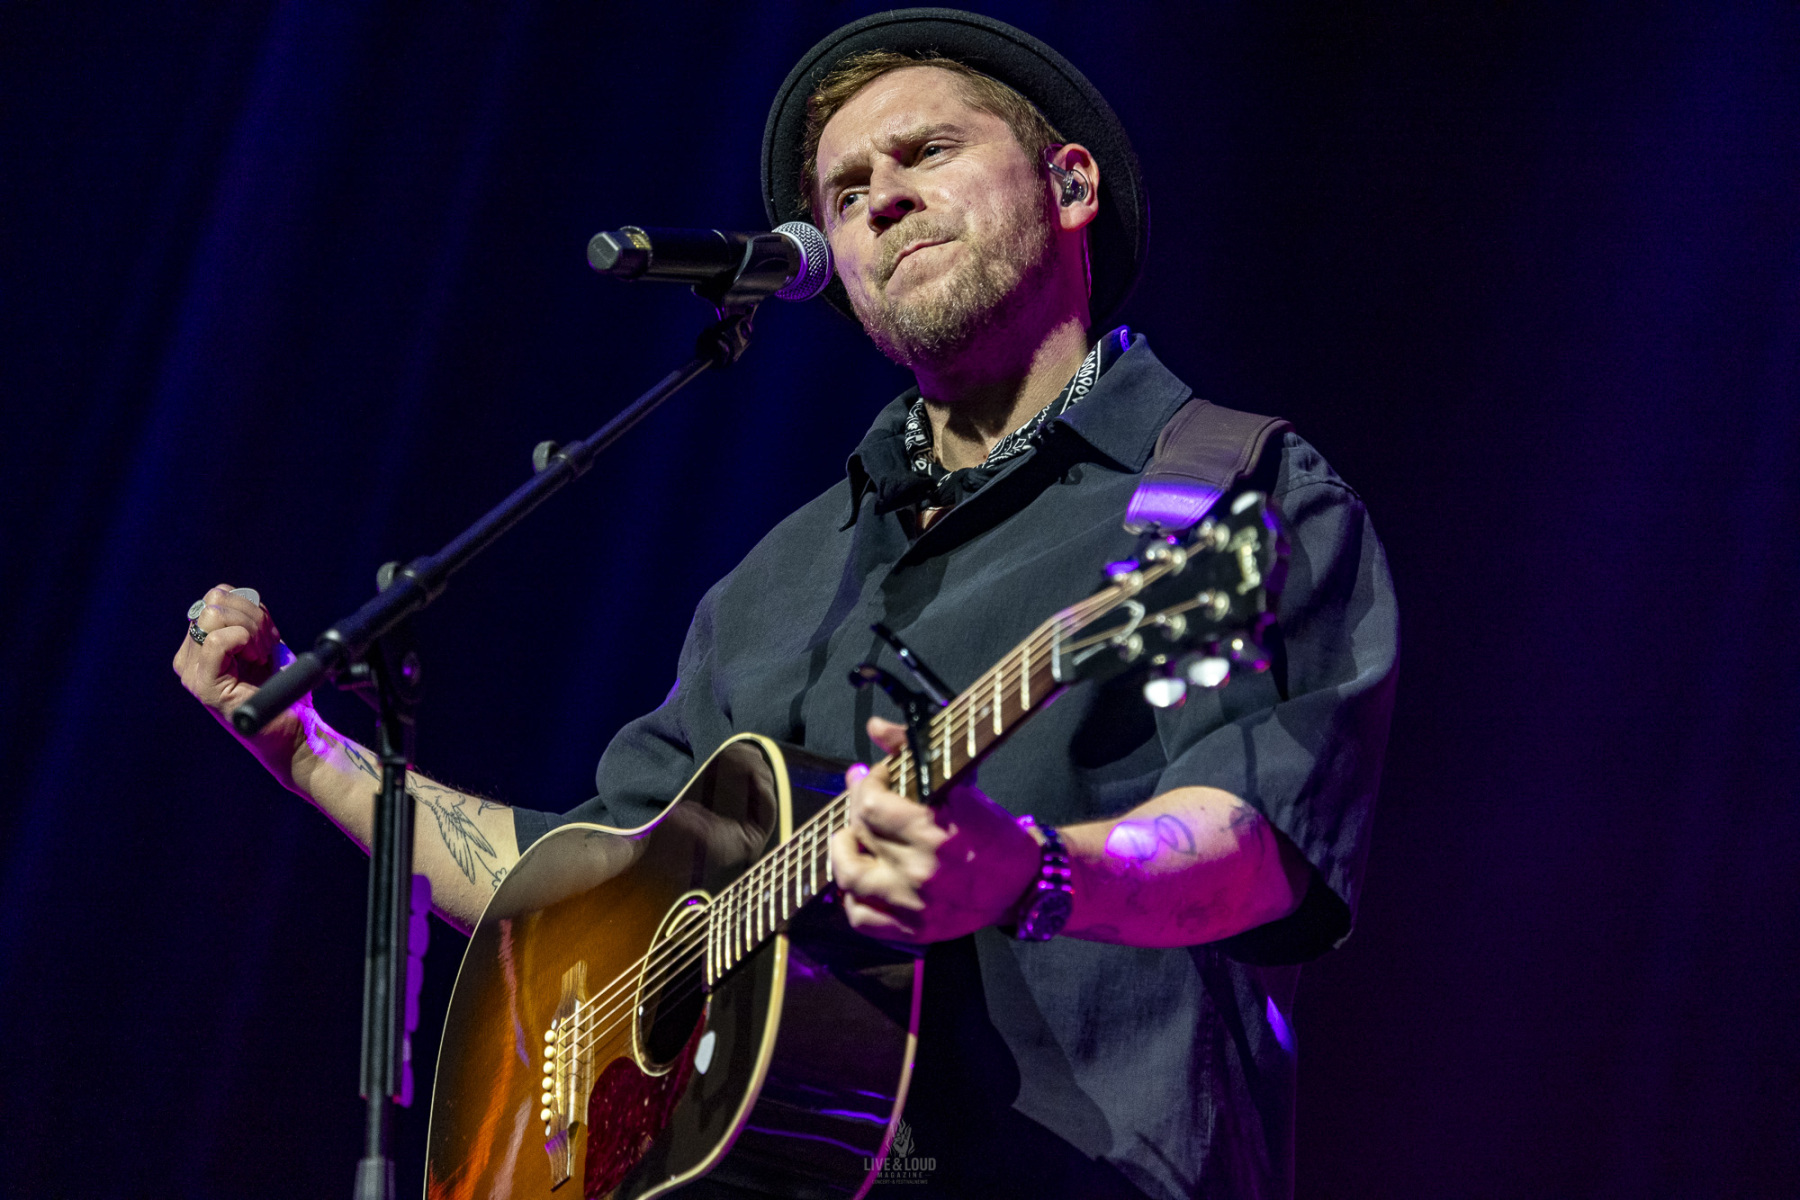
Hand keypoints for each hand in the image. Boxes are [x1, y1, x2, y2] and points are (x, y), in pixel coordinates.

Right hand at [171, 583, 309, 783]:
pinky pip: (217, 641)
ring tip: (262, 656)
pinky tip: (257, 661)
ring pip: (214, 616)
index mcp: (199, 644)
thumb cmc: (282, 689)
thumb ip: (249, 617)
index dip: (250, 606)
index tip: (267, 635)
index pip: (217, 595)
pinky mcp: (205, 688)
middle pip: (215, 601)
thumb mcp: (266, 642)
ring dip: (253, 630)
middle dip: (253, 616)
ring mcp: (192, 674)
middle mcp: (188, 658)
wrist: (295, 729)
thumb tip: (238, 595)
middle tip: (266, 647)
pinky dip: (246, 642)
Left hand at [828, 717, 1041, 942]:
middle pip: (861, 833)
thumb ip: (913, 750)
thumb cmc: (992, 832)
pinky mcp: (914, 931)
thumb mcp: (961, 785)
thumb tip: (875, 727)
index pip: (871, 804)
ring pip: (850, 876)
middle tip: (866, 799)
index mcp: (935, 833)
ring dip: (844, 851)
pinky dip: (852, 897)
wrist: (1023, 884)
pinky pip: (860, 918)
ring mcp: (915, 906)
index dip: (868, 783)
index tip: (878, 777)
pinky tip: (862, 878)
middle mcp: (922, 872)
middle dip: (857, 808)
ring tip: (853, 838)